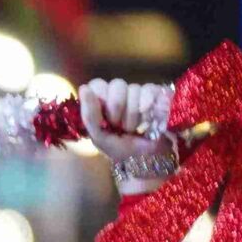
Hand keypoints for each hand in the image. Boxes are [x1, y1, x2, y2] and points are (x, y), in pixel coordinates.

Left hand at [81, 79, 175, 193]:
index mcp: (102, 101)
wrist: (146, 157)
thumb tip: (84, 88)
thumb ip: (89, 115)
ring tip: (134, 127)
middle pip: (117, 85)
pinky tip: (148, 119)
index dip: (101, 100)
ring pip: (134, 89)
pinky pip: (150, 90)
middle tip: (119, 125)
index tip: (105, 118)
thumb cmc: (120, 147)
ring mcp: (138, 92)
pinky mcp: (157, 93)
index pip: (98, 84)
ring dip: (133, 114)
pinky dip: (148, 106)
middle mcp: (120, 93)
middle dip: (118, 109)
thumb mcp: (99, 137)